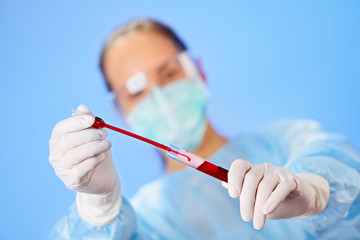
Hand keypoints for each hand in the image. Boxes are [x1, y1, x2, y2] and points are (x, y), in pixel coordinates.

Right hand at [49, 105, 121, 225]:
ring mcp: (62, 170)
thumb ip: (87, 121)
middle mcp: (55, 155)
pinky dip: (94, 160)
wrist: (103, 177)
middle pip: (67, 142)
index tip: (92, 119)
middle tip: (104, 133)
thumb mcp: (93, 135)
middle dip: (88, 135)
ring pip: (74, 155)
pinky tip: (102, 156)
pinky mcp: (72, 181)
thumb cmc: (95, 152)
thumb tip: (82, 107)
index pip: (60, 129)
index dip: (75, 122)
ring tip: (108, 144)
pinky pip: (80, 169)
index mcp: (57, 141)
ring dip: (95, 147)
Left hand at [222, 159, 328, 229]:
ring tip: (257, 224)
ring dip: (259, 207)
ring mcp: (277, 172)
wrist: (298, 202)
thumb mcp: (254, 197)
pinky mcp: (291, 180)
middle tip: (246, 218)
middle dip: (246, 200)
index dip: (234, 177)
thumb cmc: (271, 200)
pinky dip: (273, 200)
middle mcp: (263, 168)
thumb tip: (224, 183)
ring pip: (264, 187)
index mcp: (251, 170)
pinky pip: (281, 188)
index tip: (233, 194)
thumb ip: (240, 190)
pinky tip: (267, 211)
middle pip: (251, 179)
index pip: (239, 166)